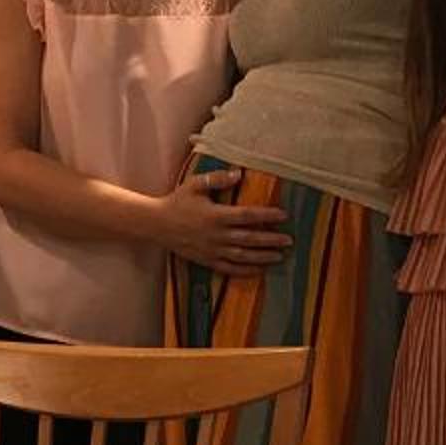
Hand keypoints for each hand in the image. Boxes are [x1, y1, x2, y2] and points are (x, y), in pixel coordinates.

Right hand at [153, 176, 291, 270]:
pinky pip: (229, 268)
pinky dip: (245, 270)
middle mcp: (216, 235)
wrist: (156, 224)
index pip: (247, 216)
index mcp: (216, 215)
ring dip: (263, 257)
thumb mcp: (195, 184)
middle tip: (289, 240)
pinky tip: (259, 270)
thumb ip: (217, 179)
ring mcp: (212, 250)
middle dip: (271, 240)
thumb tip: (239, 174)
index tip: (283, 215)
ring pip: (242, 256)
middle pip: (249, 238)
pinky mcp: (206, 260)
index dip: (266, 216)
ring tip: (279, 256)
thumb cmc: (177, 201)